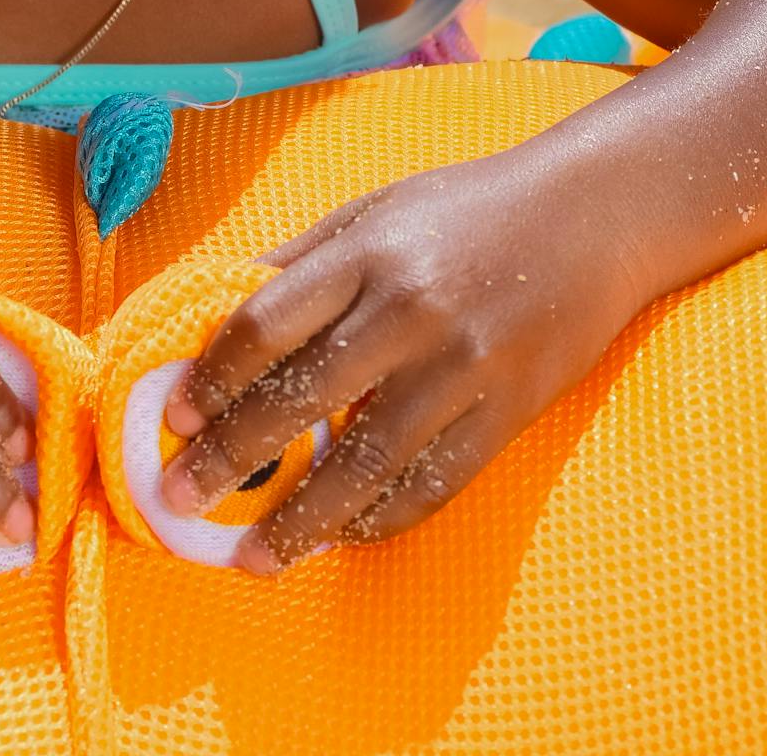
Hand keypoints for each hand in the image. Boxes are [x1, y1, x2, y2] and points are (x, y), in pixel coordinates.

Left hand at [158, 149, 651, 572]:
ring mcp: (464, 366)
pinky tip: (340, 536)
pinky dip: (381, 517)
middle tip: (181, 500)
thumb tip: (219, 317)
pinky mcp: (510, 410)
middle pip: (303, 398)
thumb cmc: (469, 209)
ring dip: (303, 518)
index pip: (266, 324)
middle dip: (233, 458)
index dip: (212, 379)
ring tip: (254, 556)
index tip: (172, 421)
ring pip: (367, 461)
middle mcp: (410, 311)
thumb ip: (299, 262)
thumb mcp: (374, 210)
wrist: (594, 216)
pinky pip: (435, 482)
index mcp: (366, 254)